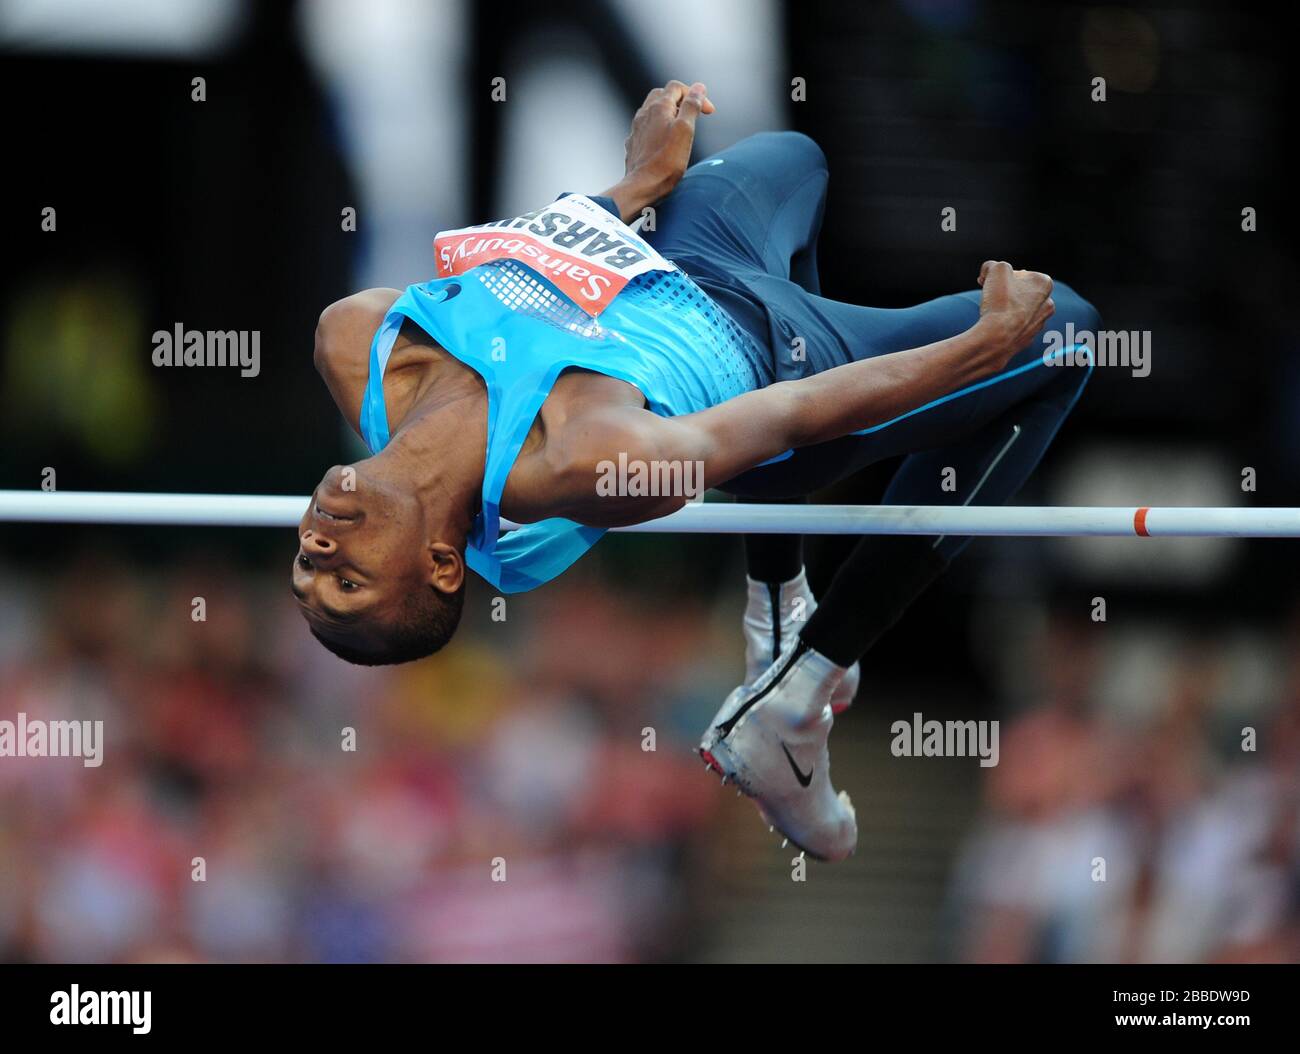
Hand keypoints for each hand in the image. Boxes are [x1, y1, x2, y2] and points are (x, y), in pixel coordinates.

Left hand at [604, 80, 714, 220]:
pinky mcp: (634, 144)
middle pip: (662, 95)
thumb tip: (699, 87)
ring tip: (681, 127)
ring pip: (652, 111)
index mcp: (658, 107)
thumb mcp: (685, 130)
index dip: (695, 94)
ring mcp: (637, 129)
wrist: (641, 187)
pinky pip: (646, 127)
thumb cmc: (665, 162)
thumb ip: (691, 106)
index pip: (677, 87)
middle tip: (693, 114)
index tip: (708, 111)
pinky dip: (658, 127)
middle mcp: (644, 114)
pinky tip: (664, 141)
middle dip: (680, 100)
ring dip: (668, 113)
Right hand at [974, 260, 1054, 367]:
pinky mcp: (1027, 340)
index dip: (1000, 277)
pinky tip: (994, 327)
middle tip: (990, 296)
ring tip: (991, 313)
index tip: (988, 282)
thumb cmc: (1000, 301)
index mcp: (1044, 283)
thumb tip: (987, 271)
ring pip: (1018, 311)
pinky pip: (1013, 328)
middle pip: (1020, 293)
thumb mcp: (996, 269)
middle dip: (1005, 292)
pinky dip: (1004, 326)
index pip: (1018, 274)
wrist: (997, 337)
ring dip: (1005, 309)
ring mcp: (1039, 324)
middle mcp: (1047, 304)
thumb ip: (992, 265)